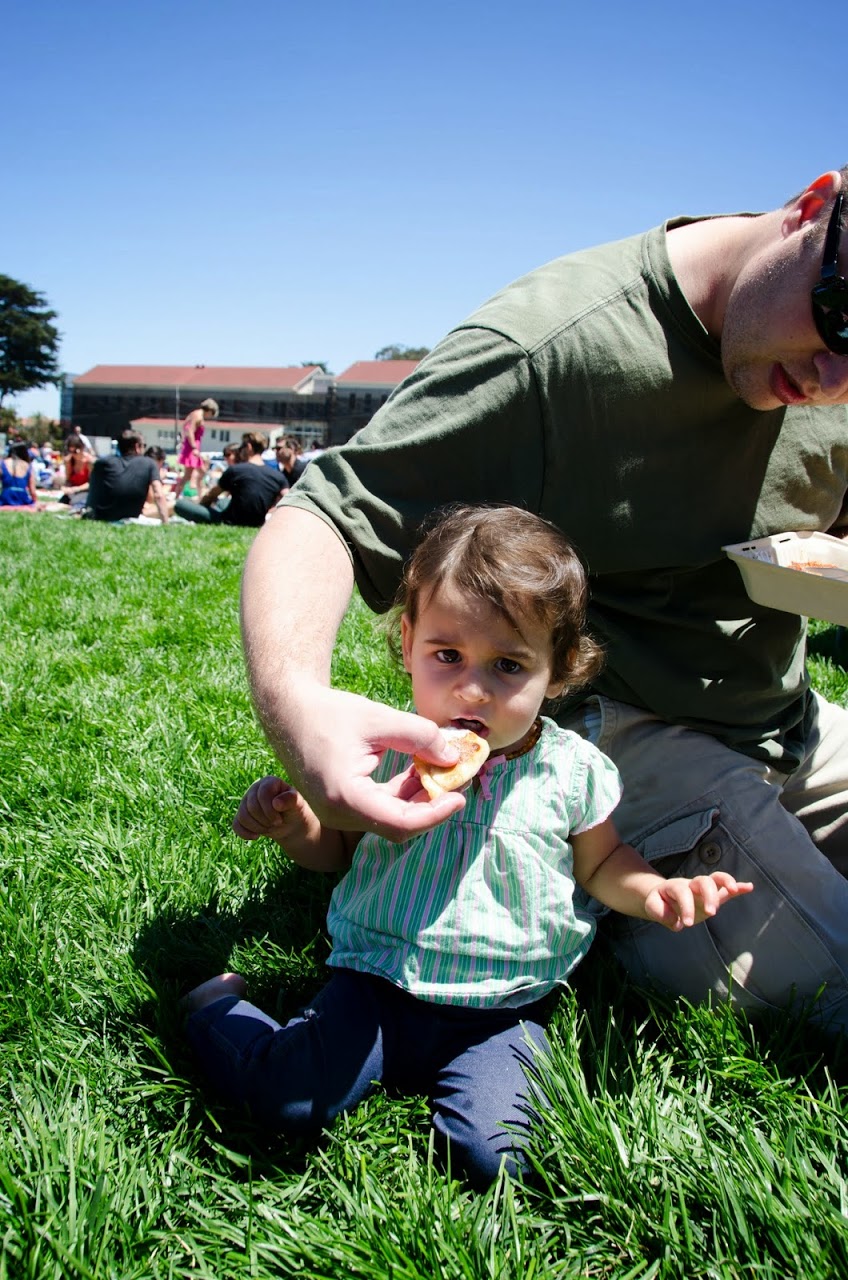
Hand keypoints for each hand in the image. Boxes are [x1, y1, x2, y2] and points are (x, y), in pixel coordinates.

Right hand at [232, 776, 314, 843]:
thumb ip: (291, 799)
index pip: (262, 794)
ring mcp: (246, 802)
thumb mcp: (298, 804)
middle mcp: (255, 789)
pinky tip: (256, 836)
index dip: (269, 810)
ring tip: (269, 828)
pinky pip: (236, 825)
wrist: (290, 824)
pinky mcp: (241, 814)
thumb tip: (276, 803)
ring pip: (242, 816)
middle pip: (251, 807)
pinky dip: (245, 833)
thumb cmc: (295, 810)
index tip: (279, 820)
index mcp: (269, 782)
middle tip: (276, 824)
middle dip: (264, 820)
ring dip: (257, 827)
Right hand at [281, 686, 466, 841]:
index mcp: (345, 797)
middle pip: (398, 825)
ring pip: (391, 818)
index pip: (400, 823)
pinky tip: (417, 769)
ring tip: (441, 769)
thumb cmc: (329, 713)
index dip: (435, 814)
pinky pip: (380, 807)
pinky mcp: (343, 805)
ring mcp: (339, 813)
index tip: (459, 797)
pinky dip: (401, 792)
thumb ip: (419, 737)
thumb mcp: (379, 718)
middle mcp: (340, 814)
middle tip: (458, 779)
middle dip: (432, 804)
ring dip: (419, 797)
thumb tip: (452, 757)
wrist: (288, 712)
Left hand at [644, 871, 753, 931]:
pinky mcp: (713, 896)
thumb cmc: (659, 902)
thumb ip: (660, 913)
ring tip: (733, 890)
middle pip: (703, 881)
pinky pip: (726, 889)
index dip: (685, 907)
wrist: (663, 897)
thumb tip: (677, 921)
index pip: (683, 893)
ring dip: (726, 883)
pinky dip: (738, 887)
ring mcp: (703, 889)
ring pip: (716, 879)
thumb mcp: (652, 907)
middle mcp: (691, 884)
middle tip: (711, 913)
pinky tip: (749, 887)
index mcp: (675, 886)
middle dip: (709, 895)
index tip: (686, 924)